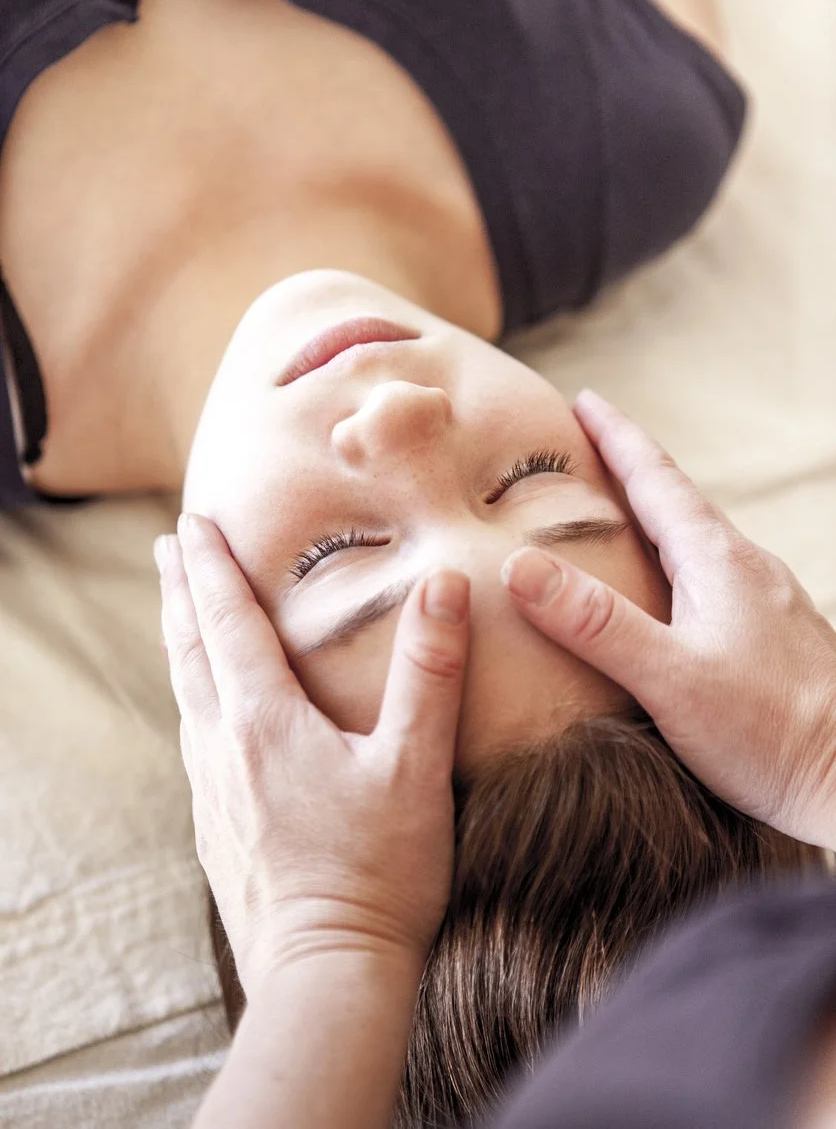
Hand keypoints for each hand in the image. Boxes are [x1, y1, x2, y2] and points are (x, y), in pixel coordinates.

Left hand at [156, 514, 469, 995]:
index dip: (209, 566)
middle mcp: (224, 747)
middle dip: (179, 591)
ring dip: (180, 641)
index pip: (226, 621)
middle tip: (170, 547)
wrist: (327, 973)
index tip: (191, 523)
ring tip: (179, 613)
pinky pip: (195, 739)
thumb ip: (430, 671)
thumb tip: (443, 583)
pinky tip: (206, 711)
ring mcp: (214, 791)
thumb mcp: (415, 765)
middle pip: (190, 650)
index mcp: (264, 721)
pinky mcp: (217, 828)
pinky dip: (193, 696)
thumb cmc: (379, 871)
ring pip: (186, 694)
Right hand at [501, 391, 835, 848]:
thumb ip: (595, 623)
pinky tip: (668, 592)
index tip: (583, 400)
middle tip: (587, 448)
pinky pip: (714, 577)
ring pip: (698, 541)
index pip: (656, 478)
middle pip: (678, 501)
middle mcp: (747, 568)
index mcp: (717, 561)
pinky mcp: (775, 636)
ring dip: (655, 516)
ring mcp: (767, 601)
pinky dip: (676, 561)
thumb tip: (521, 564)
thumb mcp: (668, 677)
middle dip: (630, 469)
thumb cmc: (769, 733)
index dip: (616, 436)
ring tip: (616, 515)